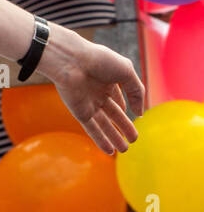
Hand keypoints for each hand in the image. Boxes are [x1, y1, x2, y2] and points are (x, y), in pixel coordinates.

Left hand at [39, 23, 146, 154]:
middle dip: (123, 127)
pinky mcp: (79, 111)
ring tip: (124, 150)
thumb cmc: (99, 60)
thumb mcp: (127, 73)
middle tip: (134, 140)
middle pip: (112, 114)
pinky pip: (91, 128)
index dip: (125, 109)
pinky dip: (100, 139)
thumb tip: (140, 112)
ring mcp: (88, 103)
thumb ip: (137, 92)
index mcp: (107, 81)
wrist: (71, 61)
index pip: (117, 99)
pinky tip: (109, 150)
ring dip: (113, 138)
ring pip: (103, 124)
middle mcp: (97, 93)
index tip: (135, 117)